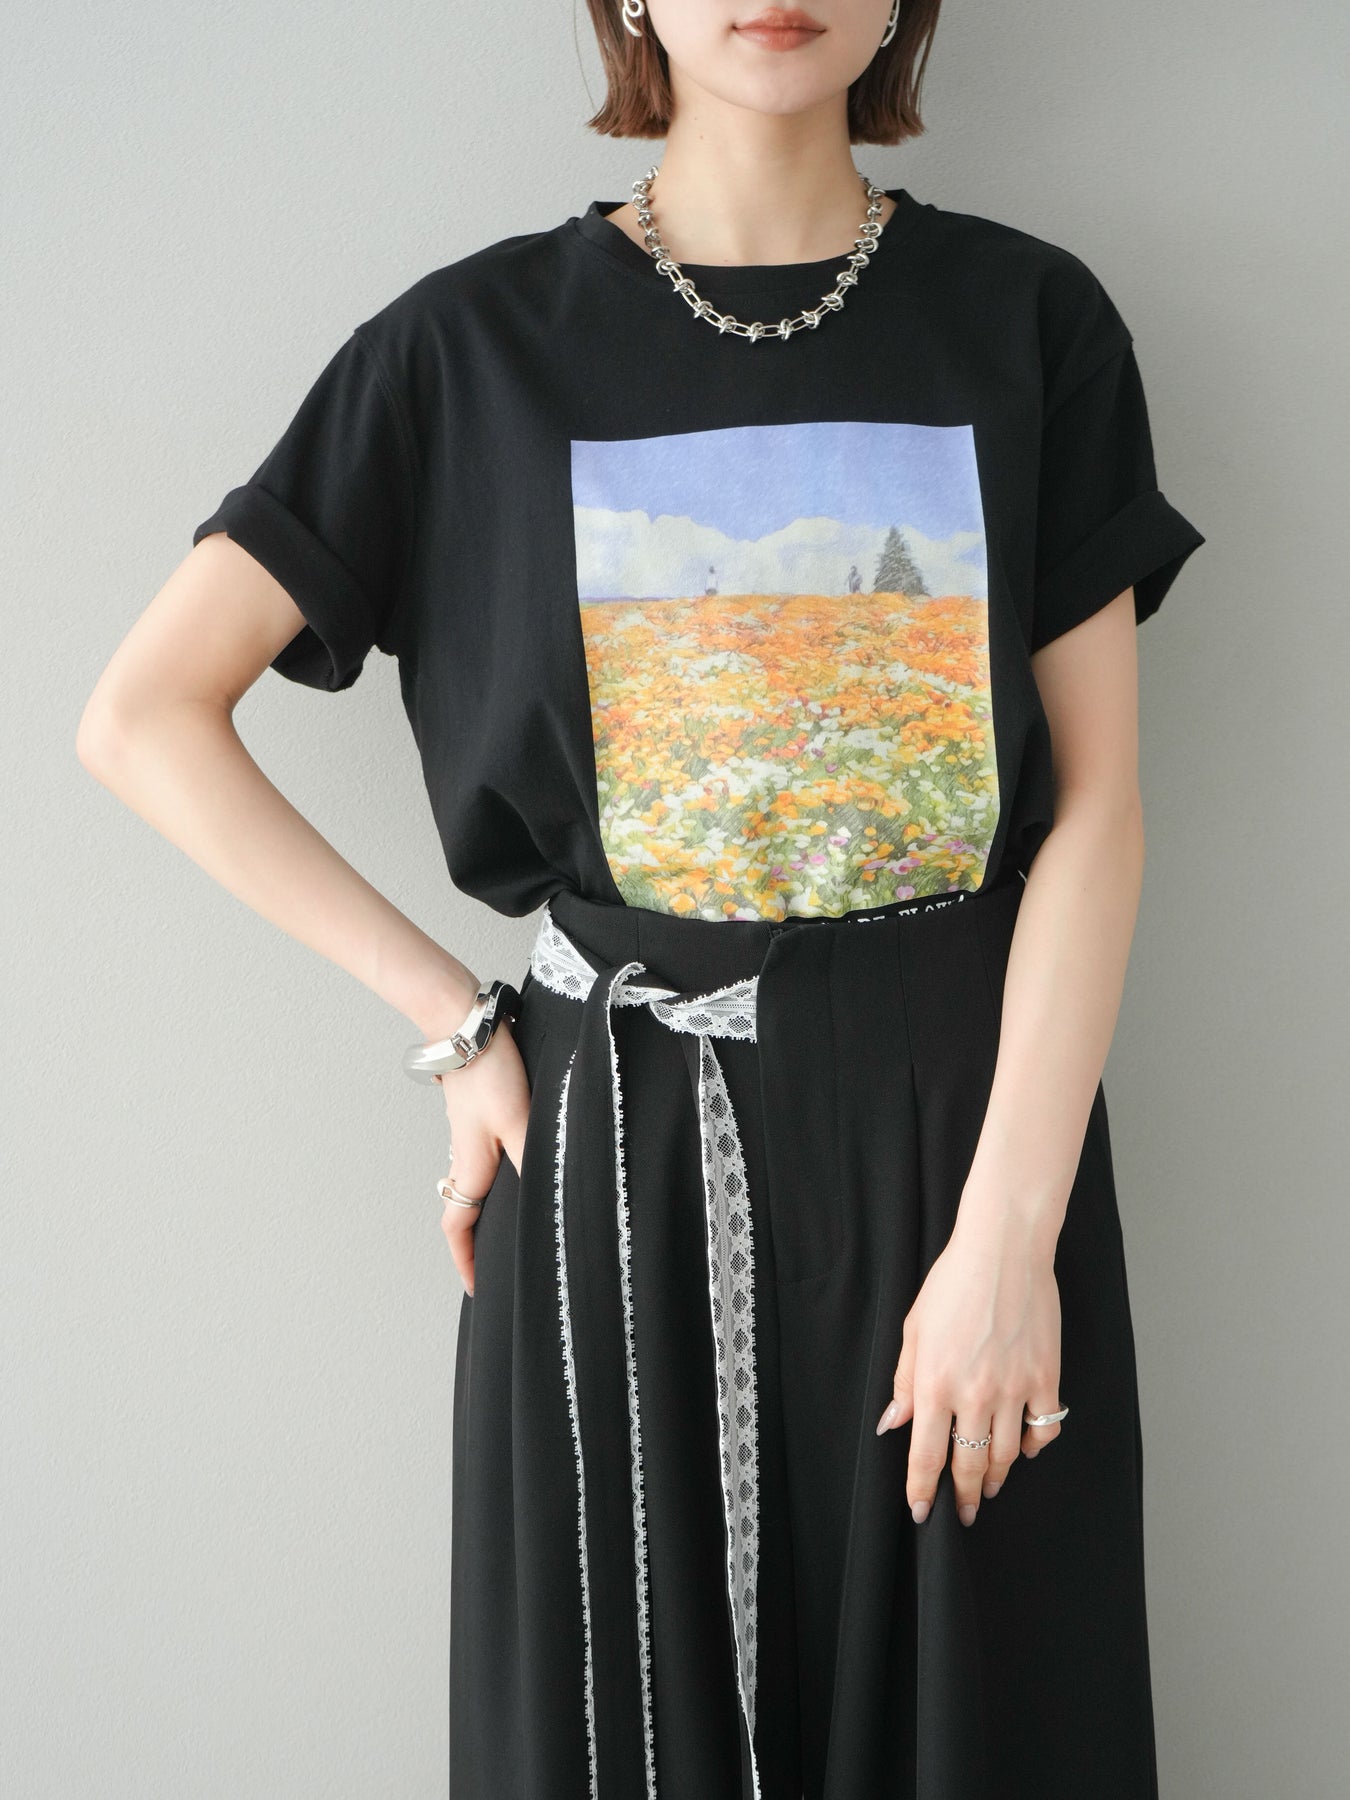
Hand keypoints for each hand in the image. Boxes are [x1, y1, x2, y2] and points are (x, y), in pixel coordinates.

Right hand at [435, 1020, 531, 1297]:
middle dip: (478, 1239)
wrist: (466, 1023)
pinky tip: (524, 1163)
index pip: (458, 1226)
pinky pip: (486, 1155)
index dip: (465, 1261)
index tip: (477, 1288)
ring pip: (475, 1180)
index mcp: (470, 1165)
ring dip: (488, 1205)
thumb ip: (535, 1158)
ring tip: (514, 1219)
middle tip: (499, 1258)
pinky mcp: (481, 1111)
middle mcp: (464, 1153)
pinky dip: (499, 1173)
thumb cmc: (489, 1071)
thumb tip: (550, 1196)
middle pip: (465, 1208)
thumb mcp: (521, 1120)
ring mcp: (470, 1132)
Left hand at [874, 1219, 1065, 1525]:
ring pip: (1007, 1454)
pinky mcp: (1045, 1377)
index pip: (926, 1456)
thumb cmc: (952, 1283)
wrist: (1003, 1250)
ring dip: (998, 1476)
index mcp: (935, 1384)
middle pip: (969, 1463)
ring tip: (992, 1486)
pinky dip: (1035, 1445)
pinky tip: (1026, 1449)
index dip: (922, 1490)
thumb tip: (892, 1425)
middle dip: (964, 1496)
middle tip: (964, 1513)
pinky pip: (1044, 1427)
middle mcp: (974, 1394)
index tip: (921, 1512)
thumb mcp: (914, 1330)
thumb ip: (904, 1382)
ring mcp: (1014, 1388)